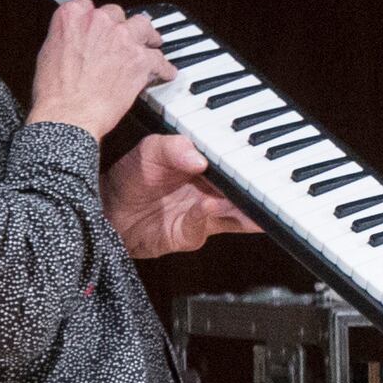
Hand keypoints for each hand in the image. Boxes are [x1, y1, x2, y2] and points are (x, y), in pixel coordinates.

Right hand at [30, 0, 173, 138]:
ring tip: (151, 45)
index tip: (100, 26)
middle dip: (120, 28)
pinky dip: (163, 68)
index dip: (96, 19)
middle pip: (118, 15)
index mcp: (72, 16)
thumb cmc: (55, 92)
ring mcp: (123, 38)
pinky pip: (159, 59)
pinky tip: (164, 72)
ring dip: (146, 38)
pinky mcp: (140, 59)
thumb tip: (76, 40)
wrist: (69, 114)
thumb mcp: (48, 52)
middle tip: (123, 40)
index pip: (89, 5)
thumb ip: (67, 37)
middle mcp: (99, 22)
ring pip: (143, 27)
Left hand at [106, 135, 260, 260]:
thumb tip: (199, 158)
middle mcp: (212, 193)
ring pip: (237, 215)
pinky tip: (211, 204)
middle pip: (248, 193)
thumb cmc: (131, 176)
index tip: (268, 159)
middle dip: (265, 190)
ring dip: (248, 210)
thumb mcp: (150, 150)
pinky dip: (208, 216)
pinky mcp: (189, 235)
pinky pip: (204, 225)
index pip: (241, 164)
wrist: (106, 207)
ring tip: (254, 202)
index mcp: (208, 168)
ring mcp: (203, 216)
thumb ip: (174, 148)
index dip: (256, 162)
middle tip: (275, 184)